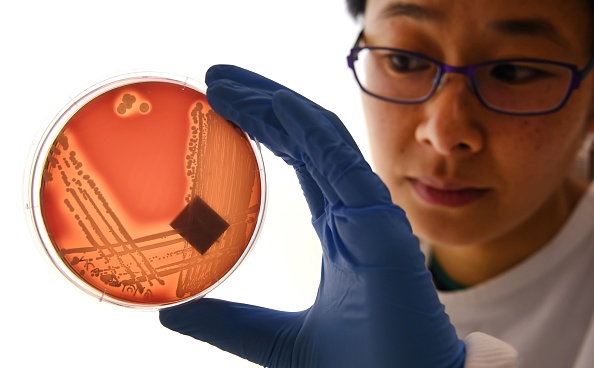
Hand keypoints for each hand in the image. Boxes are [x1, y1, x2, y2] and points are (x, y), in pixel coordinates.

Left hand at [159, 65, 464, 367]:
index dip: (266, 128)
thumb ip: (230, 322)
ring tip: (226, 84)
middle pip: (306, 138)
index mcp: (339, 230)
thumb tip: (173, 314)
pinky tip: (272, 106)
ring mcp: (370, 212)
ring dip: (275, 105)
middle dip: (263, 103)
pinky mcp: (382, 222)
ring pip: (321, 139)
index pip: (301, 160)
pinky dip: (307, 128)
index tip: (220, 107)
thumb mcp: (274, 340)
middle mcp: (355, 212)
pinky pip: (341, 160)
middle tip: (216, 81)